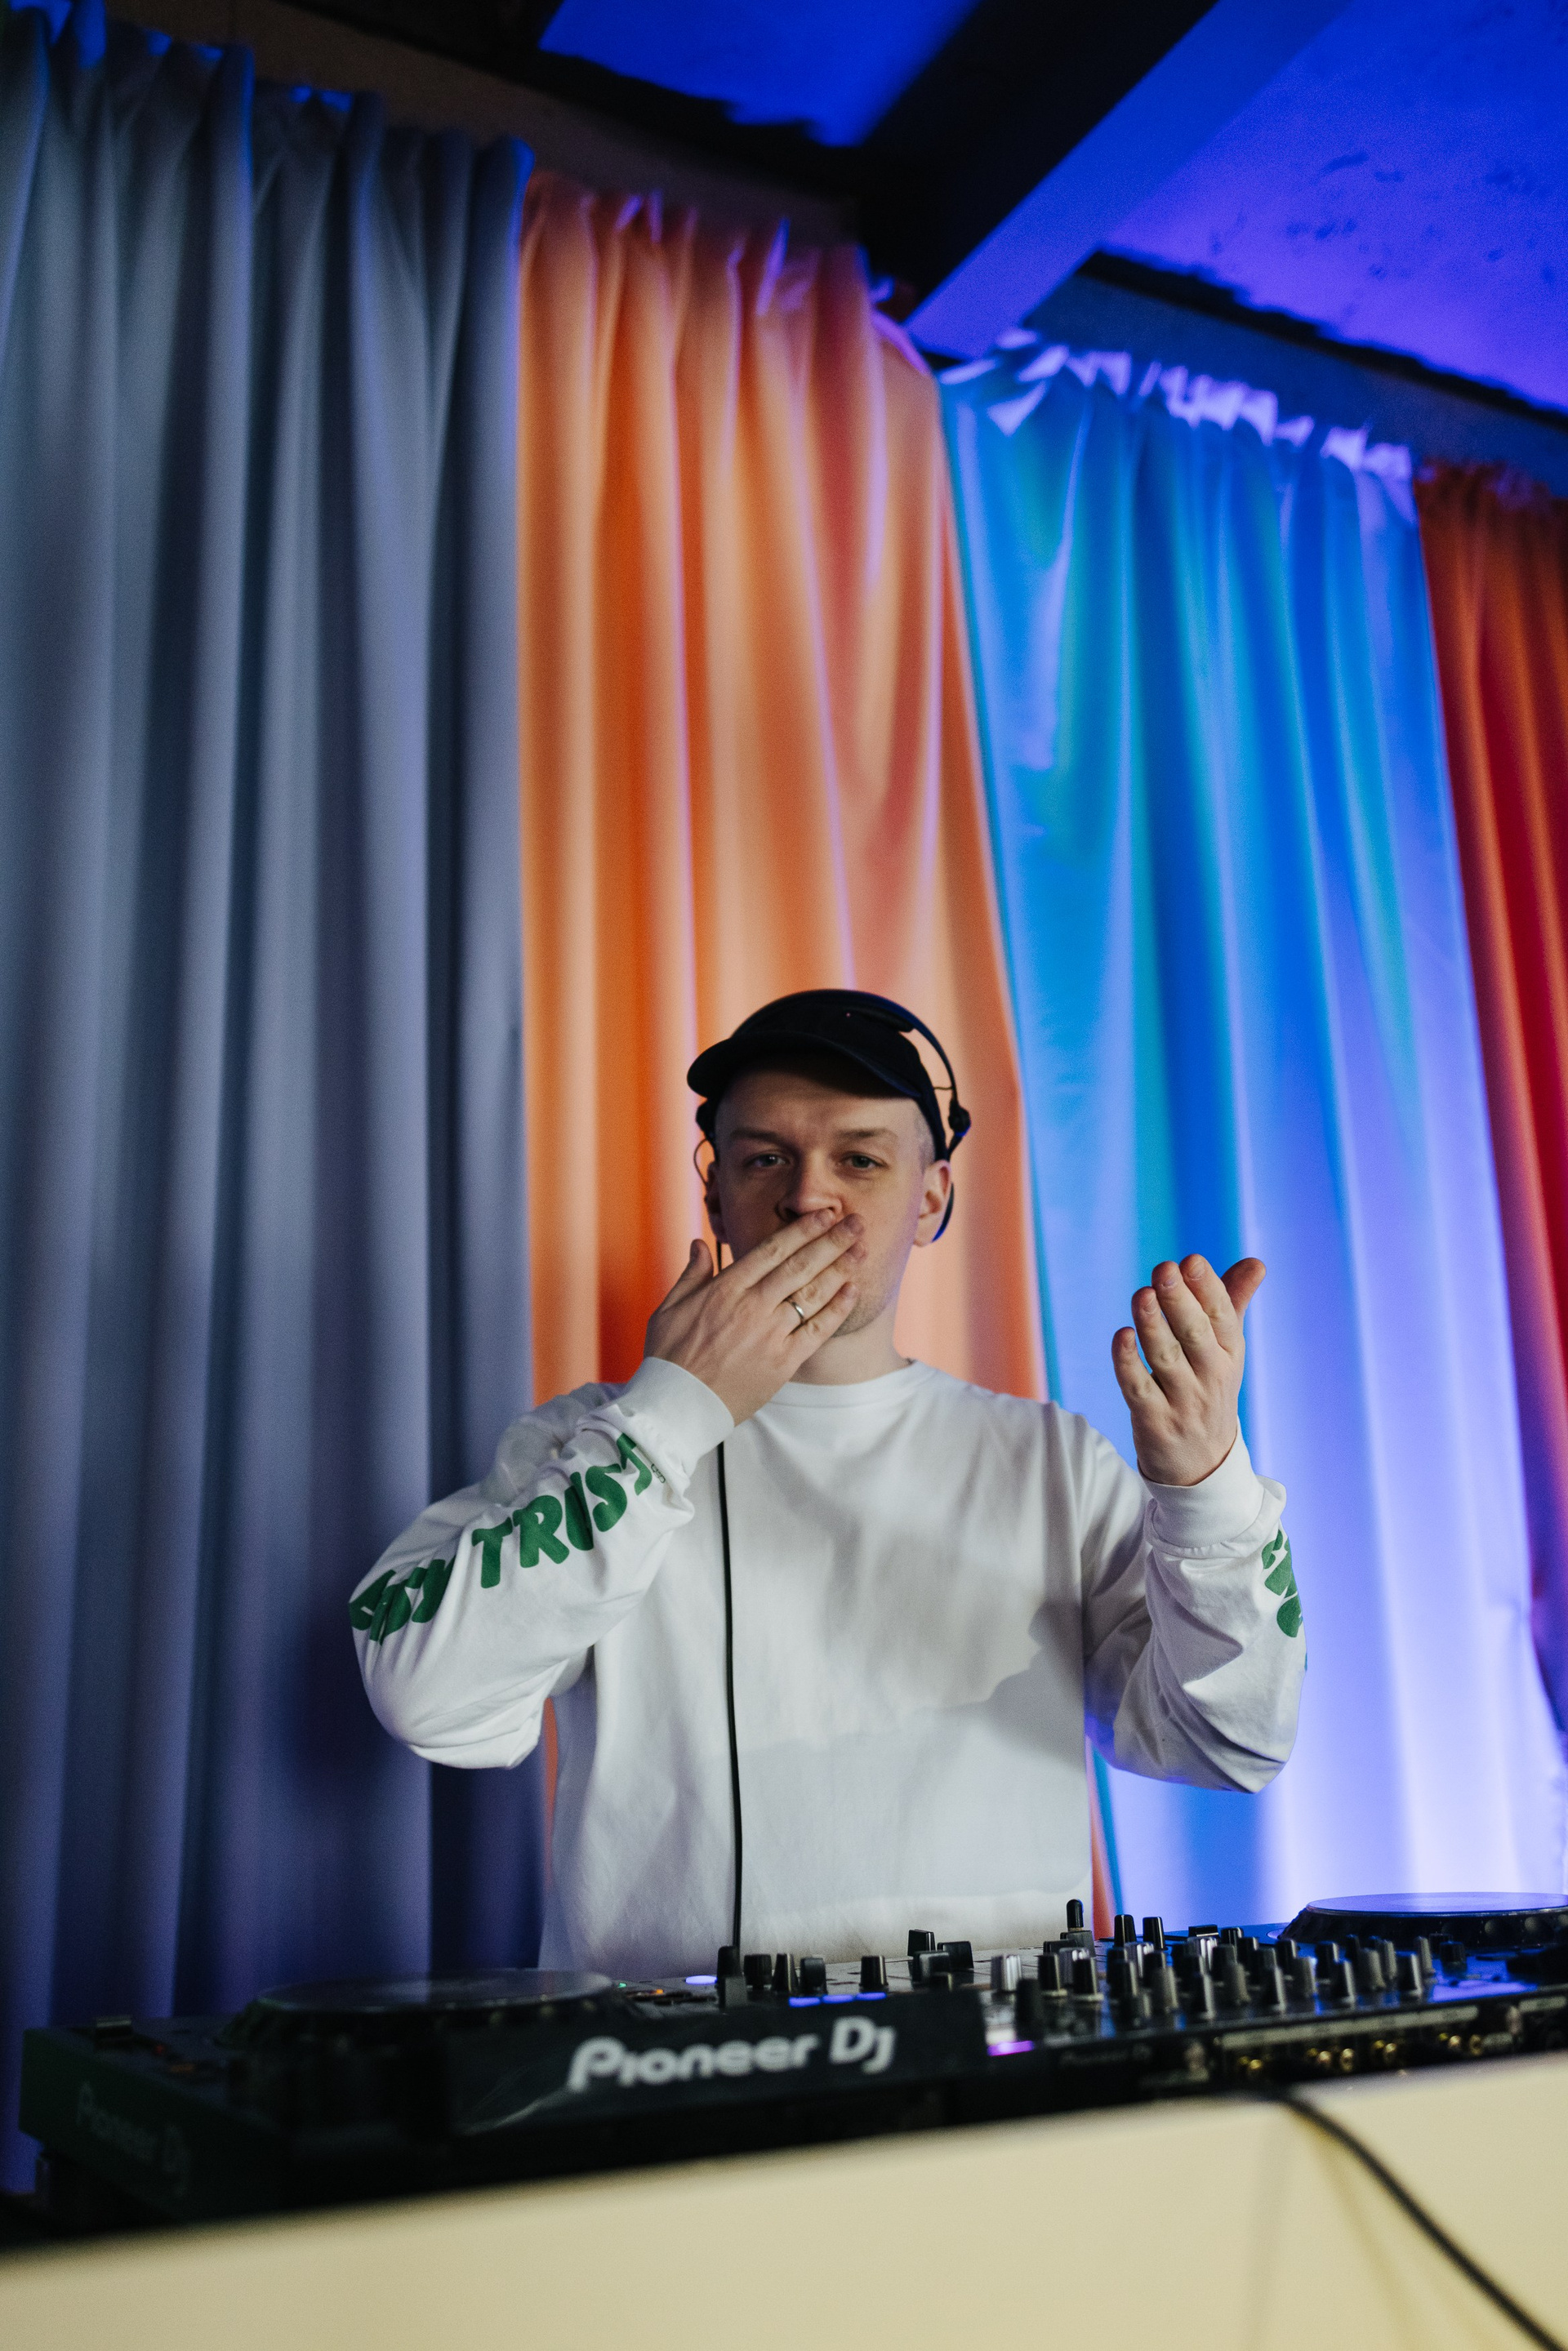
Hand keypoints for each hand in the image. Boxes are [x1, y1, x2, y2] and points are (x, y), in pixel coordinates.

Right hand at [646, 1210, 863, 1424]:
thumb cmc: (669, 1357)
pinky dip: (836, 1309)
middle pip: (800, 1265)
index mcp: (725, 1288)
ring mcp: (770, 1334)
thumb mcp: (670, 1308)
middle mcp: (752, 1306)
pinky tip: (852, 1290)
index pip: (772, 1250)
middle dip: (831, 1241)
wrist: (677, 1406)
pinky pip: (817, 1331)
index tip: (824, 1214)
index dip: (802, 1230)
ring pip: (812, 1293)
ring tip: (861, 1249)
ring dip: (840, 1269)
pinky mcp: (783, 1362)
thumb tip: (700, 1243)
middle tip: (855, 1223)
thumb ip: (691, 1273)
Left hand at [1111, 1255, 1264, 1486]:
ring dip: (1152, 1325)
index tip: (1191, 1260)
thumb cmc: (1208, 1390)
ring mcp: (1182, 1401)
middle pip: (1195, 1335)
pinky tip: (1121, 1336)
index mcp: (1229, 1354)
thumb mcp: (1226, 1351)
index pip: (1222, 1317)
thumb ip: (1232, 1303)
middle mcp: (1210, 1377)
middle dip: (1180, 1301)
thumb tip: (1256, 1262)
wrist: (1202, 1466)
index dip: (1207, 1288)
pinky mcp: (1154, 1421)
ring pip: (1166, 1358)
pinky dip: (1128, 1363)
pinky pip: (1139, 1388)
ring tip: (1141, 1294)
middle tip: (1164, 1268)